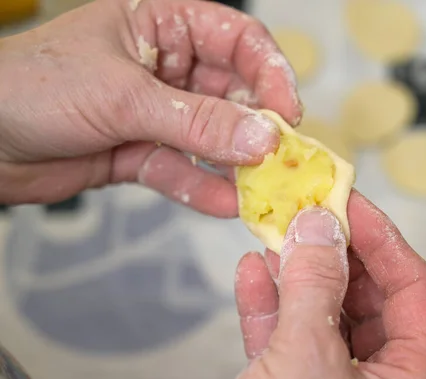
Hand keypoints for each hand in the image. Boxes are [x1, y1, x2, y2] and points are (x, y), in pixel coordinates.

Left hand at [0, 0, 301, 215]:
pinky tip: (226, 204)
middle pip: (232, 93)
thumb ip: (197, 121)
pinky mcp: (141, 152)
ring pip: (210, 137)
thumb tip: (262, 138)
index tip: (288, 110)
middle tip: (281, 158)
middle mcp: (167, 67)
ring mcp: (156, 113)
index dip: (270, 71)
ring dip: (235, 163)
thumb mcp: (124, 96)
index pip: (237, 39)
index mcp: (163, 25)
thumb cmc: (33, 86)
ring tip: (261, 188)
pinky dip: (202, 187)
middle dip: (256, 126)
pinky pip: (182, 170)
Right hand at [228, 191, 425, 378]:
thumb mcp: (308, 358)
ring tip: (276, 236)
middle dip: (333, 252)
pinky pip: (288, 341)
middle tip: (308, 215)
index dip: (383, 239)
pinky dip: (270, 308)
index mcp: (411, 378)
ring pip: (324, 316)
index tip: (349, 203)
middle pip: (368, 297)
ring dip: (297, 275)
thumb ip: (315, 289)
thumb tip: (318, 228)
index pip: (414, 289)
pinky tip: (253, 275)